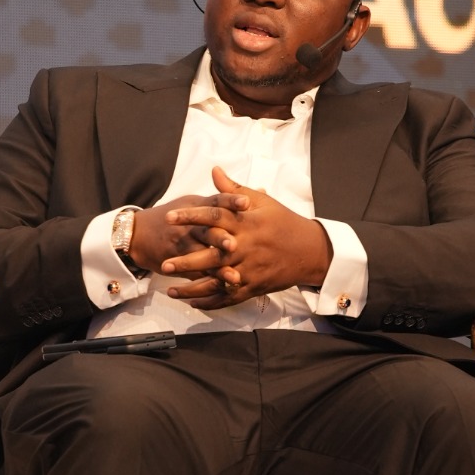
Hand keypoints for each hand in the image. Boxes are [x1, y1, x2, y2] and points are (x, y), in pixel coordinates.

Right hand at [128, 192, 243, 280]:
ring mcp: (182, 246)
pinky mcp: (177, 264)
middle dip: (221, 238)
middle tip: (235, 244)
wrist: (137, 235)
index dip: (230, 201)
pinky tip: (222, 291)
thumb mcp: (193, 203)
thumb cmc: (172, 217)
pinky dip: (208, 284)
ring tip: (235, 276)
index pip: (215, 202)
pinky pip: (194, 276)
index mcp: (196, 208)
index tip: (246, 202)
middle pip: (207, 230)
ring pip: (201, 258)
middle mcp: (189, 226)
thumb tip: (255, 196)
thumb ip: (223, 201)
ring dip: (218, 268)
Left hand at [162, 166, 331, 308]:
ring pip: (217, 281)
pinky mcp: (254, 286)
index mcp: (246, 224)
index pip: (214, 217)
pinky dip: (211, 302)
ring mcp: (249, 270)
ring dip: (193, 288)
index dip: (191, 217)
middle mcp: (246, 248)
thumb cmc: (284, 222)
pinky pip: (229, 297)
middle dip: (187, 262)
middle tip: (164, 264)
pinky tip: (193, 303)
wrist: (310, 250)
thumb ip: (234, 190)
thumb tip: (215, 171)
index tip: (170, 218)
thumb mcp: (262, 202)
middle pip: (212, 256)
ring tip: (171, 290)